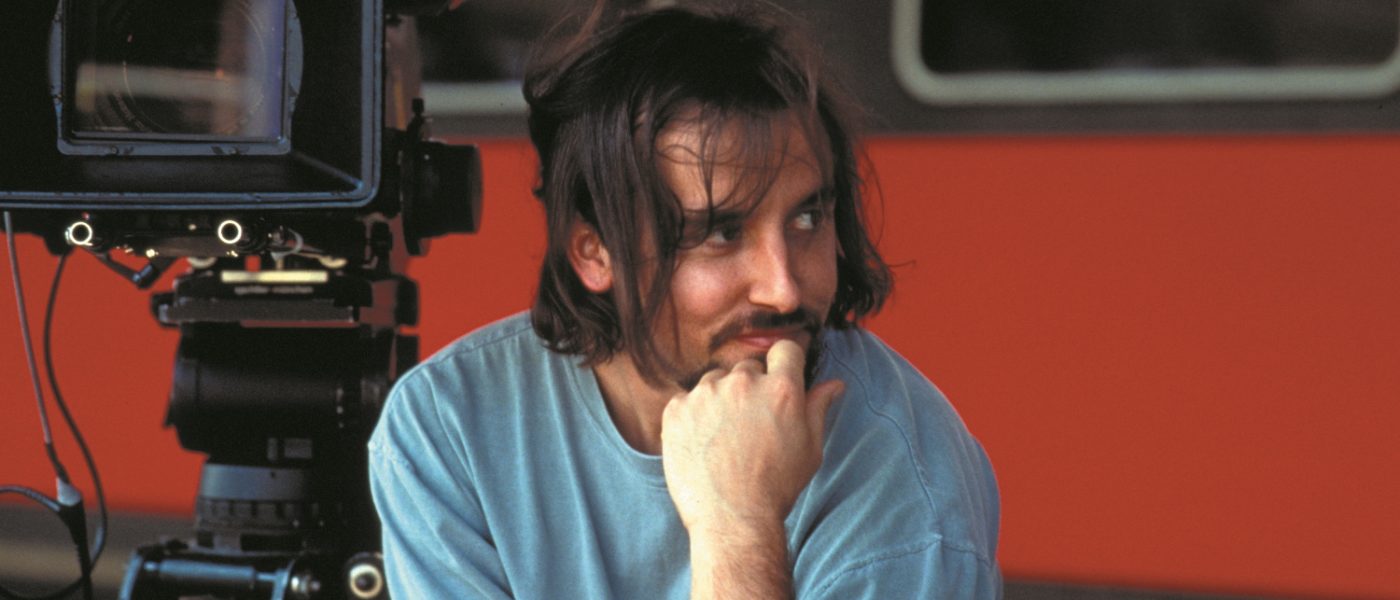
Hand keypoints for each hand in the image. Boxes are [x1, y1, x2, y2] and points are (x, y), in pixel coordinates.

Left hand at [660, 339, 843, 538]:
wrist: (732, 518)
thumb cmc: (777, 486)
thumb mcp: (810, 448)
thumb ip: (818, 408)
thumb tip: (834, 384)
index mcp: (781, 388)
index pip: (785, 350)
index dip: (783, 364)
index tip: (778, 380)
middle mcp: (743, 383)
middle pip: (748, 367)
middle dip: (751, 388)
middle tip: (750, 424)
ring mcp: (706, 394)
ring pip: (715, 381)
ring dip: (720, 399)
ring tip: (724, 437)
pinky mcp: (677, 409)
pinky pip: (686, 400)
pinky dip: (692, 416)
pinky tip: (702, 444)